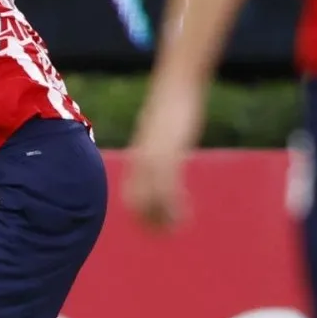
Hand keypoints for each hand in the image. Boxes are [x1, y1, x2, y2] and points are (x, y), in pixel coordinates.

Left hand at [124, 78, 206, 230]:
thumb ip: (156, 146)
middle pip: (137, 201)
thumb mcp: (160, 131)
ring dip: (164, 218)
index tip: (156, 221)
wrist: (176, 85)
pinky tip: (185, 211)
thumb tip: (159, 154)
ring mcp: (155, 157)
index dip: (140, 213)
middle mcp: (142, 160)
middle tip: (167, 232)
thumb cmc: (171, 106)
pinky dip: (174, 205)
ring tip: (177, 228)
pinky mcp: (170, 152)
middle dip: (150, 222)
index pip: (131, 194)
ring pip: (151, 198)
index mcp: (139, 156)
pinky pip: (167, 186)